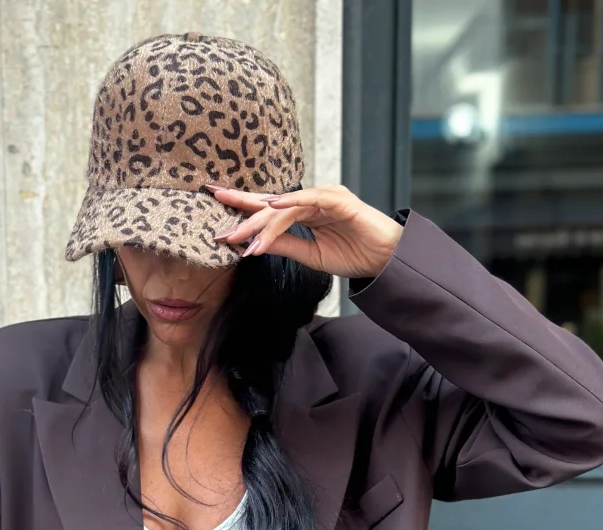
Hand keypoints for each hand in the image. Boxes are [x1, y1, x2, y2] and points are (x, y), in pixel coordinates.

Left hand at [204, 183, 402, 278]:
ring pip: (285, 206)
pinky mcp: (338, 200)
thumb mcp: (310, 255)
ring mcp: (324, 197)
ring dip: (261, 223)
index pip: (267, 210)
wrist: (385, 259)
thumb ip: (285, 245)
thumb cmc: (353, 255)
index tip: (217, 220)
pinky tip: (272, 208)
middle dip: (242, 214)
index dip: (242, 211)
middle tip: (219, 229)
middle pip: (270, 204)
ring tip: (241, 237)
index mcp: (303, 212)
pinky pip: (309, 200)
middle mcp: (310, 200)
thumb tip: (254, 244)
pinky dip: (290, 203)